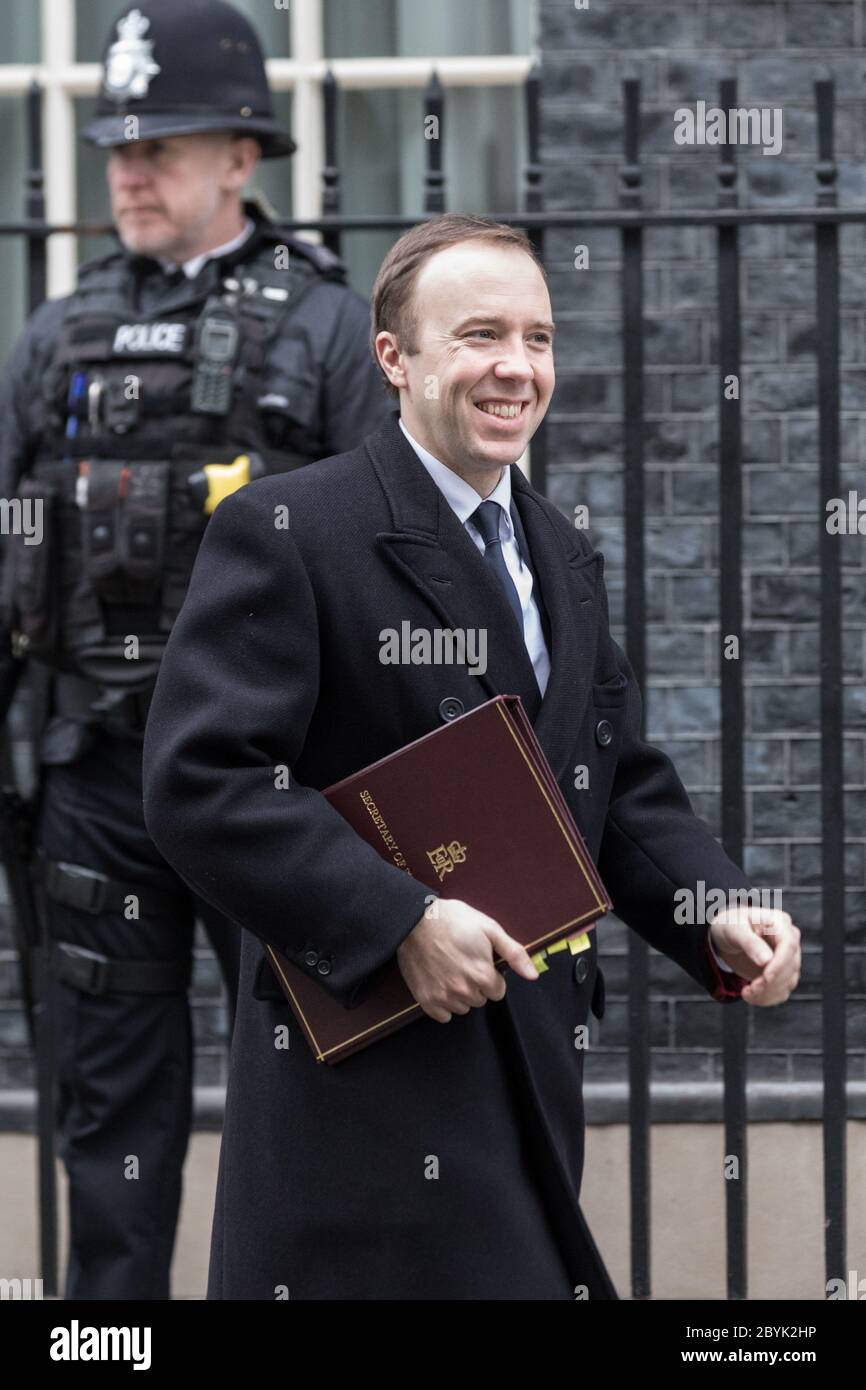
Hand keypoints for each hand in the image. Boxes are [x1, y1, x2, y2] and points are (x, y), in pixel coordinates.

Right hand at [397, 898, 539, 1022]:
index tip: (479, 962)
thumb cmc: (454, 920)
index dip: (490, 975)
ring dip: (460, 994)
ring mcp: (443, 997)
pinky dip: (443, 1003)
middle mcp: (464, 991)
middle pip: (480, 1000)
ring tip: (450, 970)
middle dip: (476, 985)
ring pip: (463, 1007)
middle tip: (463, 962)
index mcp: (482, 975)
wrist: (414, 920)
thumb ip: (514, 953)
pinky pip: (443, 1015)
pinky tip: (439, 982)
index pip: (498, 991)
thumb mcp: (489, 929)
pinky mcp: (426, 1000)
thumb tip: (533, 975)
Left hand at [708, 906, 800, 1005]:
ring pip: (788, 982)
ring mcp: (788, 958)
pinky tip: (751, 997)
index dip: (779, 964)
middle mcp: (789, 940)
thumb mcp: (734, 928)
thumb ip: (750, 943)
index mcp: (780, 923)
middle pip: (791, 966)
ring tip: (746, 993)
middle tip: (748, 990)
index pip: (788, 946)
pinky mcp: (783, 974)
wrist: (727, 935)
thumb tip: (767, 961)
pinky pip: (782, 991)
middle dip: (770, 982)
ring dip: (768, 993)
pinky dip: (768, 998)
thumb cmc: (731, 924)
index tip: (765, 978)